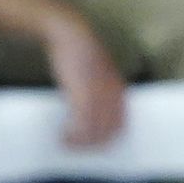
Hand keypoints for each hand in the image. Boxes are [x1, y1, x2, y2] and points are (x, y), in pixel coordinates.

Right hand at [44, 12, 127, 149]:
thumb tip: (93, 109)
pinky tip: (62, 137)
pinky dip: (72, 134)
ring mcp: (97, 93)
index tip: (95, 145)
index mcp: (118, 88)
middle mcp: (112, 92)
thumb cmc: (79, 51)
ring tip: (67, 143)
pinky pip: (80, 122)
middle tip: (79, 148)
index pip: (121, 122)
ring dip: (80, 142)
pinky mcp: (81, 92)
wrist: (69, 34)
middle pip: (109, 129)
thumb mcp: (97, 71)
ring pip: (94, 130)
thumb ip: (101, 88)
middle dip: (93, 144)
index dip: (109, 137)